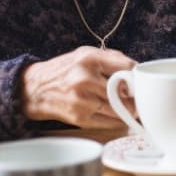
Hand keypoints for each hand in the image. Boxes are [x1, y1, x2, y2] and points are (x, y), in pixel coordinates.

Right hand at [20, 46, 134, 127]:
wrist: (35, 89)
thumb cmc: (64, 70)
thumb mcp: (85, 54)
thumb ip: (111, 58)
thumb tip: (136, 69)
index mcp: (89, 59)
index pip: (126, 67)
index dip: (137, 75)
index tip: (141, 80)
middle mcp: (85, 79)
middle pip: (125, 91)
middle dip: (136, 96)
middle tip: (141, 97)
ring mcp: (82, 100)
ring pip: (119, 108)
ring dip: (129, 110)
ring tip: (132, 108)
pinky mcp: (80, 117)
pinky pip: (109, 122)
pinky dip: (118, 120)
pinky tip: (119, 116)